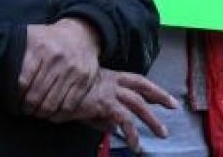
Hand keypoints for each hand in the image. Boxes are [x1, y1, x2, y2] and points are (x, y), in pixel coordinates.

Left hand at [19, 18, 100, 117]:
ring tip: (37, 113)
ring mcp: (72, 69)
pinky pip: (69, 105)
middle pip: (36, 94)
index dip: (16, 95)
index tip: (14, 101)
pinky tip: (52, 113)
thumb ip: (17, 51)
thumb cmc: (50, 38)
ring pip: (52, 103)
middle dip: (28, 107)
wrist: (81, 33)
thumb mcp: (31, 36)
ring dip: (41, 113)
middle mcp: (57, 58)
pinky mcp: (84, 79)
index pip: (23, 81)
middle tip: (25, 110)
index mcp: (40, 47)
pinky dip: (58, 114)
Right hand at [51, 69, 177, 152]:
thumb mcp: (85, 106)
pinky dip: (132, 133)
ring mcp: (109, 91)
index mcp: (109, 77)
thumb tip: (113, 128)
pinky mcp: (105, 104)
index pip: (135, 80)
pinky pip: (125, 120)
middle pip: (142, 87)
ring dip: (152, 120)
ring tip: (162, 133)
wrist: (49, 90)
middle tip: (173, 106)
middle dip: (159, 96)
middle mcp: (112, 81)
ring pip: (138, 104)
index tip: (163, 96)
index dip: (151, 87)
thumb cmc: (64, 96)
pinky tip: (135, 145)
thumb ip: (100, 116)